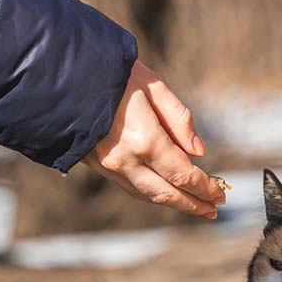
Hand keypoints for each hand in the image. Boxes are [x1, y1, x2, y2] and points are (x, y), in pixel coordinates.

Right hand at [85, 62, 225, 218]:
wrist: (60, 73)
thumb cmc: (111, 72)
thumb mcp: (154, 85)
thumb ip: (179, 120)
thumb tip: (199, 151)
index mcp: (144, 139)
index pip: (183, 175)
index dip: (205, 188)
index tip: (221, 193)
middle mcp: (125, 160)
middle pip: (167, 193)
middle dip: (193, 204)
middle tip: (213, 209)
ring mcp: (107, 165)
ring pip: (147, 195)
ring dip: (173, 203)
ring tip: (195, 205)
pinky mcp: (95, 164)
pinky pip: (129, 187)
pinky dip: (151, 193)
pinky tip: (165, 191)